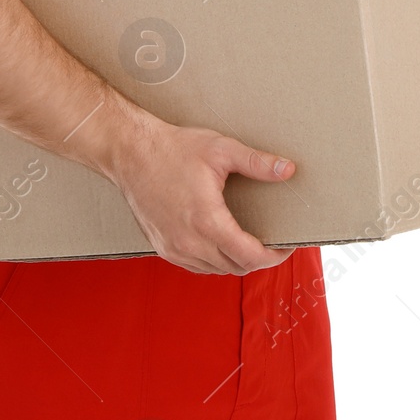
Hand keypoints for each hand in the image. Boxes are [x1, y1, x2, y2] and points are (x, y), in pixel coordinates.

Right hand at [106, 110, 297, 274]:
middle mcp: (189, 242)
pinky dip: (215, 261)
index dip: (273, 256)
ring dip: (236, 261)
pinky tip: (222, 244)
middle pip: (236, 267)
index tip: (285, 247)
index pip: (249, 256)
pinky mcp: (163, 248)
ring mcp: (173, 248)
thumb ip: (257, 163)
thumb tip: (288, 170)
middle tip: (273, 242)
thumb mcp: (221, 150)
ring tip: (251, 242)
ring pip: (216, 270)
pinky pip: (197, 266)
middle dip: (259, 258)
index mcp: (207, 221)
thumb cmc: (174, 149)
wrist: (131, 153)